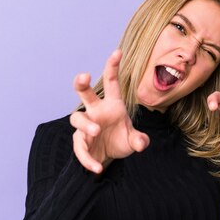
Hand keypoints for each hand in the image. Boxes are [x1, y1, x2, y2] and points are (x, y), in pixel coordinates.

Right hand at [70, 49, 149, 173]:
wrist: (108, 158)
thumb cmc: (121, 141)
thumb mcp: (133, 141)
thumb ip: (139, 141)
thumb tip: (141, 144)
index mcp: (112, 104)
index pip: (111, 83)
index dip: (112, 67)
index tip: (117, 51)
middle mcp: (96, 111)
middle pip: (84, 93)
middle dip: (81, 83)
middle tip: (83, 76)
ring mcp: (86, 125)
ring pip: (78, 119)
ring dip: (86, 124)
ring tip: (95, 132)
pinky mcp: (80, 141)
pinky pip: (81, 147)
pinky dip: (88, 158)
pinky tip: (97, 168)